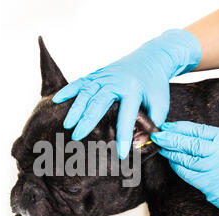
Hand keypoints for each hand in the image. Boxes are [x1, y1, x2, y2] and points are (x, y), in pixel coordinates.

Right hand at [53, 29, 200, 158]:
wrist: (152, 57)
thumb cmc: (155, 84)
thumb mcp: (161, 103)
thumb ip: (153, 123)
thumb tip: (143, 143)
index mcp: (133, 90)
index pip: (126, 117)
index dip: (123, 137)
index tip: (120, 154)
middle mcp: (116, 81)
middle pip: (98, 103)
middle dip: (87, 121)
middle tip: (78, 136)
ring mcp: (104, 76)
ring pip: (86, 93)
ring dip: (75, 109)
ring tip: (67, 125)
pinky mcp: (97, 74)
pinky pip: (80, 82)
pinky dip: (68, 91)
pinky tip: (56, 100)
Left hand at [151, 121, 218, 215]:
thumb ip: (215, 142)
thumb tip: (189, 136)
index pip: (198, 130)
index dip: (179, 127)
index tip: (167, 125)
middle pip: (189, 143)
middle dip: (170, 138)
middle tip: (156, 134)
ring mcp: (214, 168)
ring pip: (185, 158)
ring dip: (170, 152)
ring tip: (160, 146)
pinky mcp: (209, 184)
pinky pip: (187, 173)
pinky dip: (177, 166)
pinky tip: (171, 161)